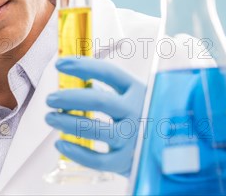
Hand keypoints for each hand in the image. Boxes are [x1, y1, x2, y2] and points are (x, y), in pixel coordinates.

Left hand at [45, 57, 145, 175]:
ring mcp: (132, 138)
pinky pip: (97, 160)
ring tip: (50, 118)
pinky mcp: (127, 161)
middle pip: (98, 100)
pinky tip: (61, 144)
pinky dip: (76, 153)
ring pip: (94, 129)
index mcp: (138, 90)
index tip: (59, 64)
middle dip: (69, 97)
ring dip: (66, 123)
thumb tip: (72, 78)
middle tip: (50, 99)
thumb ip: (108, 90)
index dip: (82, 66)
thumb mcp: (134, 98)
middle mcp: (137, 111)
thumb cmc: (144, 118)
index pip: (108, 72)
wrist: (175, 152)